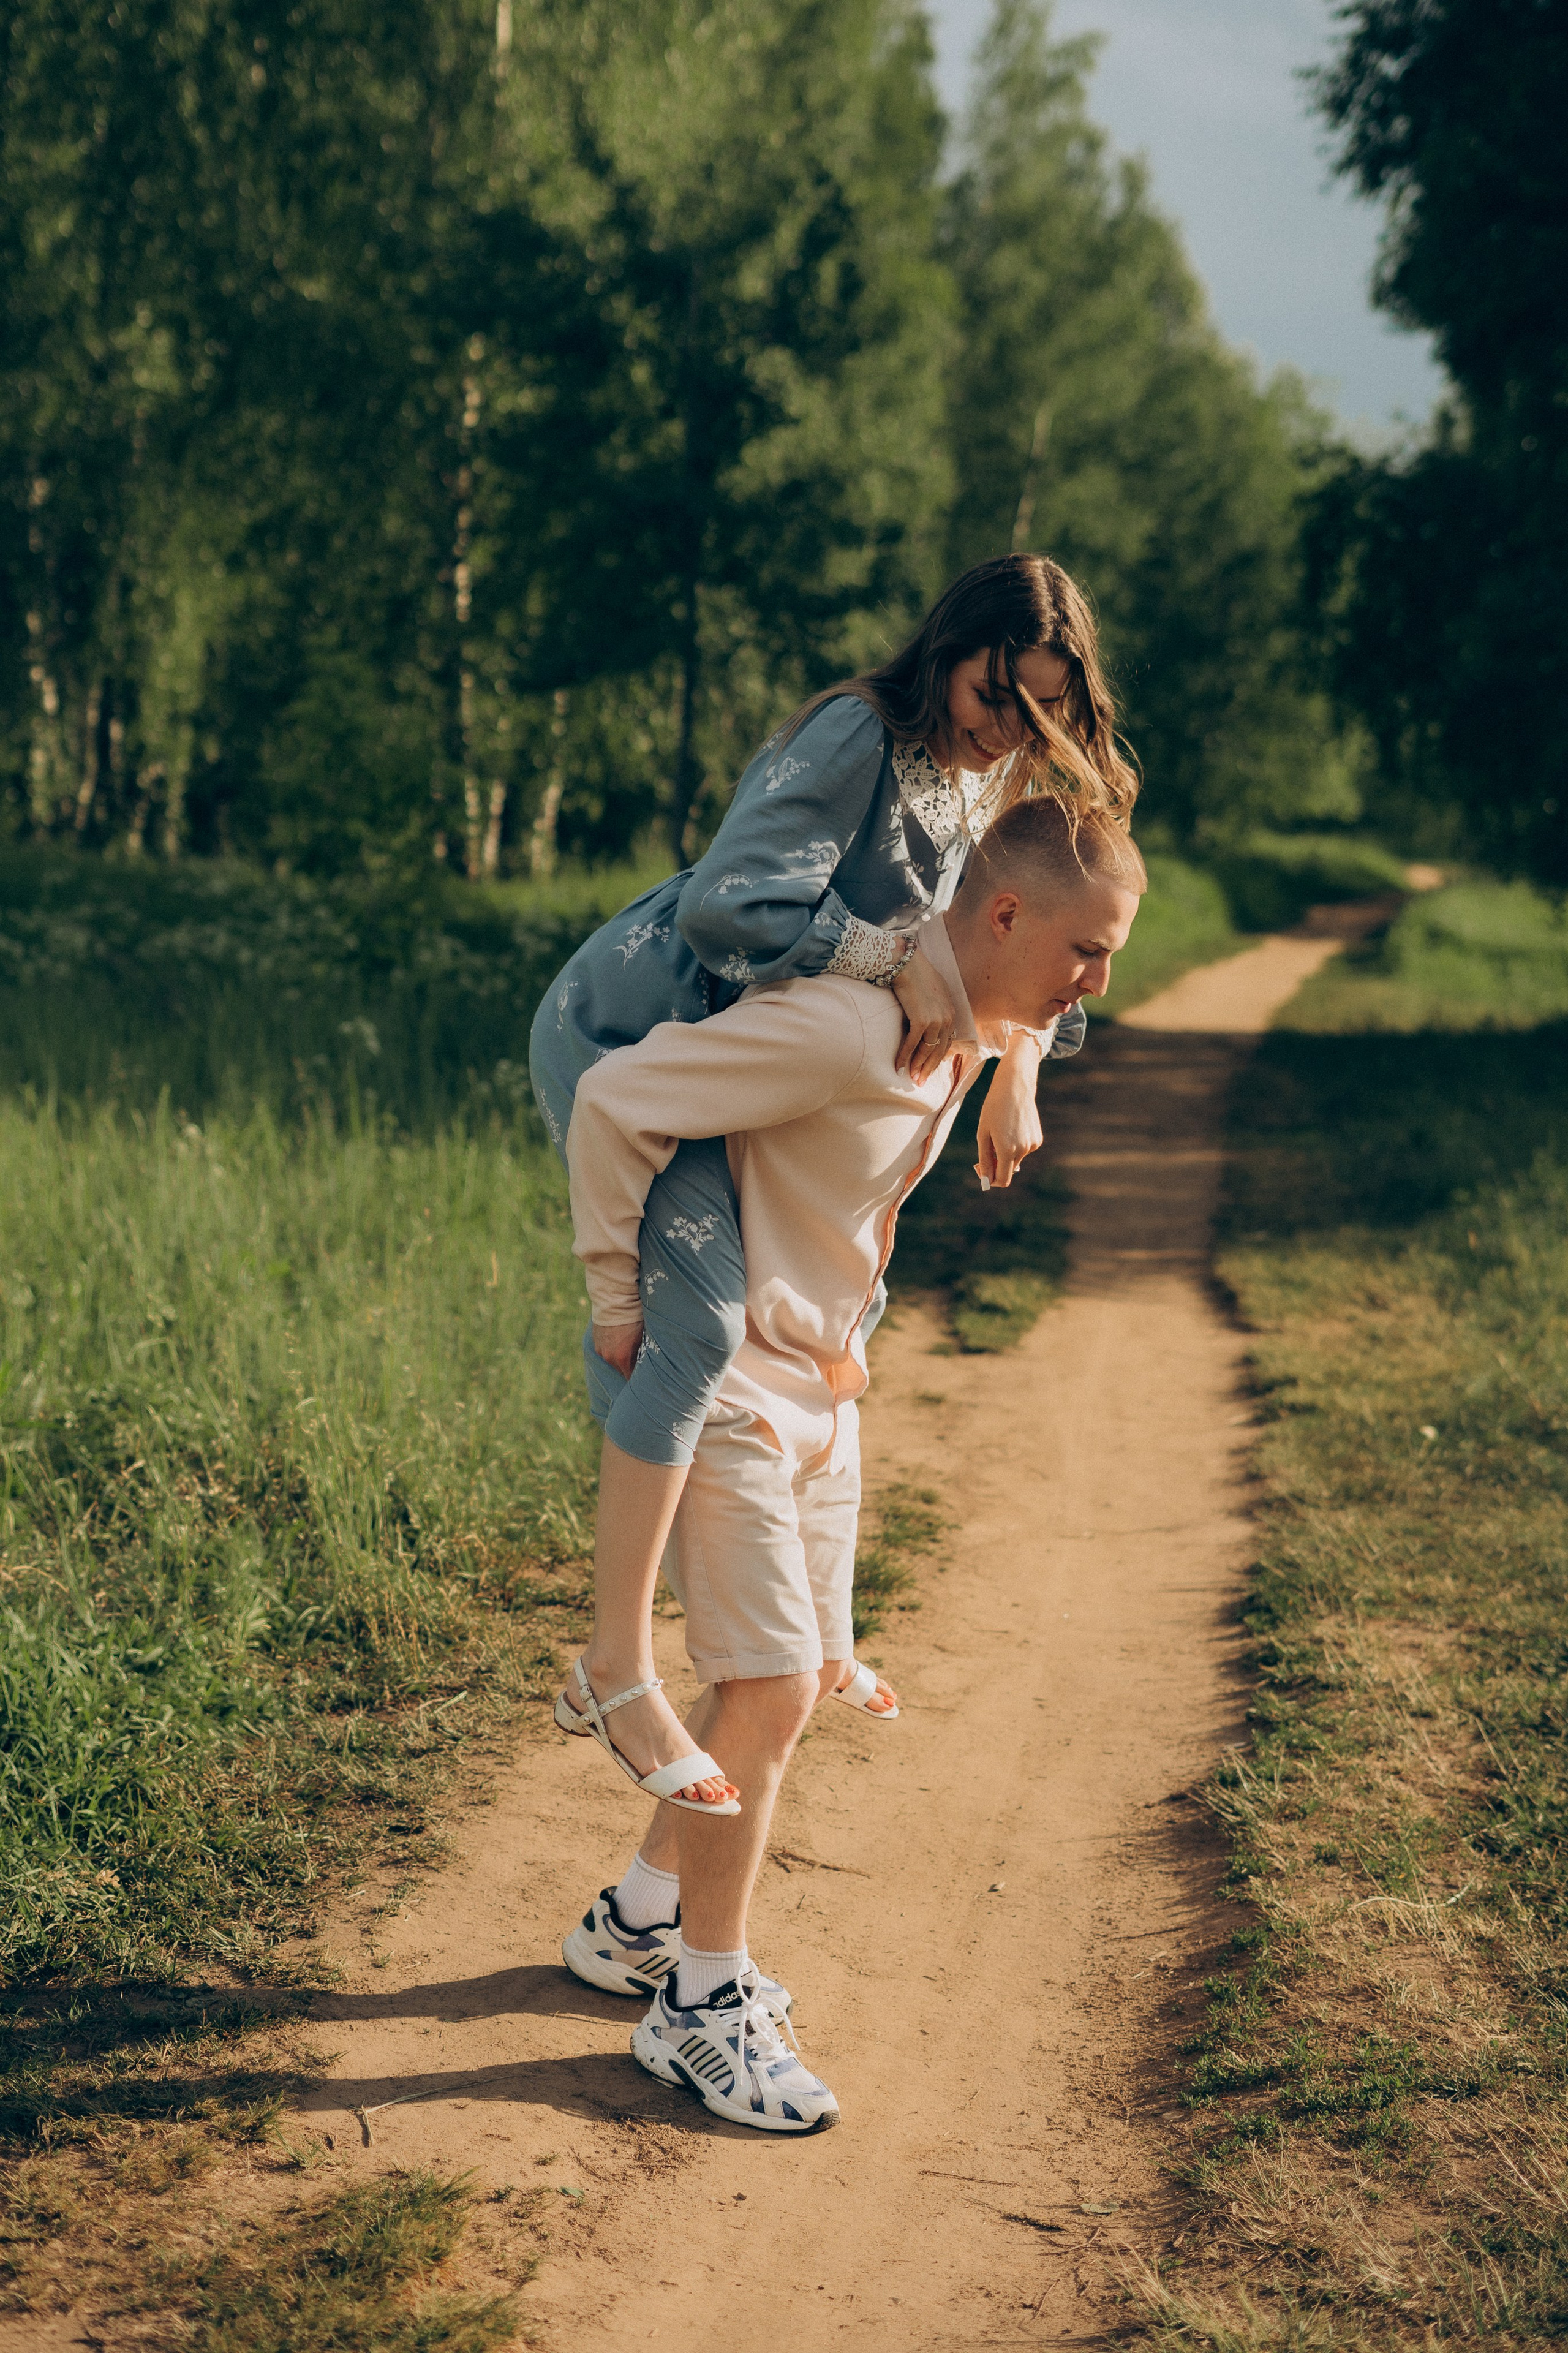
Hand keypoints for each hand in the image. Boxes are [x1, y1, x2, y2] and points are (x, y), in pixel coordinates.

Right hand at [592, 1319, 643, 1378]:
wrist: (614, 1300)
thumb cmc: (634, 1318)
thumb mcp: (643, 1336)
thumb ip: (642, 1353)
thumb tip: (647, 1363)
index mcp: (622, 1358)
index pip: (630, 1377)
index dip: (638, 1377)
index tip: (644, 1376)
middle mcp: (609, 1357)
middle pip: (621, 1370)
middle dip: (630, 1367)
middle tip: (639, 1361)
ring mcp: (601, 1350)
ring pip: (612, 1361)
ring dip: (620, 1358)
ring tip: (628, 1348)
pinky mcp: (595, 1342)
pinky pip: (605, 1351)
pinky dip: (612, 1349)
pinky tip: (619, 1340)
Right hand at [891, 941, 958, 1082]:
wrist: (908, 963)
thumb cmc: (918, 974)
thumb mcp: (934, 992)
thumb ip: (936, 1008)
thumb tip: (929, 1021)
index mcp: (952, 1013)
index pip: (946, 1043)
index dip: (937, 1059)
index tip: (928, 1069)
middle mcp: (947, 1018)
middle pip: (939, 1051)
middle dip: (929, 1068)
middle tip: (921, 1082)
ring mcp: (936, 1020)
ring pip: (927, 1051)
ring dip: (918, 1067)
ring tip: (912, 1079)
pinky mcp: (921, 1020)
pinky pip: (912, 1044)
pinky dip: (905, 1057)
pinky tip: (899, 1067)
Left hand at [974, 1035, 1042, 1188]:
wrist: (1015, 1087)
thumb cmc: (994, 1108)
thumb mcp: (983, 1133)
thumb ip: (984, 1158)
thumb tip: (986, 1178)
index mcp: (1007, 1149)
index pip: (1002, 1180)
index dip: (991, 1179)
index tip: (982, 1171)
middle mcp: (1023, 1150)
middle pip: (1008, 1170)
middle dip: (997, 1165)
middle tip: (987, 1148)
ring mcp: (1033, 1144)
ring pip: (1015, 1159)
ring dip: (1006, 1152)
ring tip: (1001, 1131)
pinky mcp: (1037, 1139)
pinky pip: (1023, 1150)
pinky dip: (1015, 1145)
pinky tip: (1012, 1127)